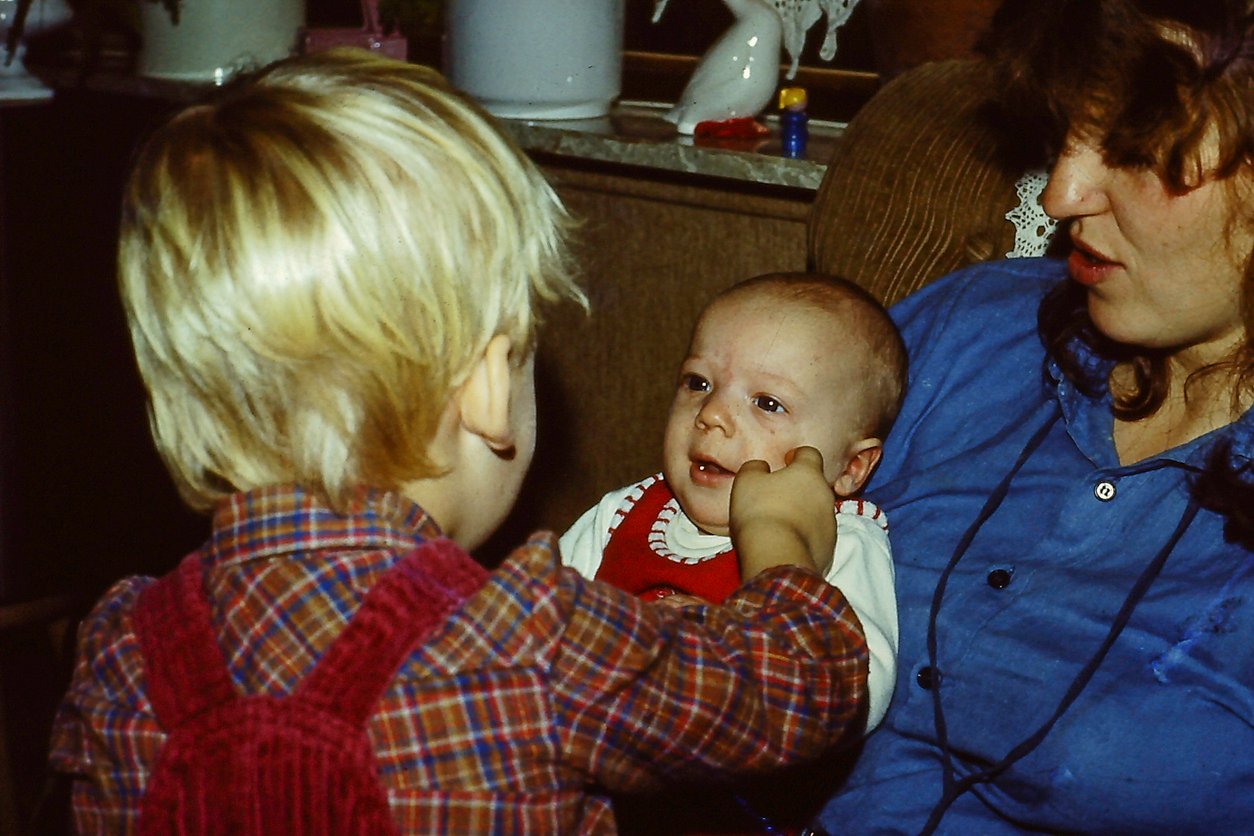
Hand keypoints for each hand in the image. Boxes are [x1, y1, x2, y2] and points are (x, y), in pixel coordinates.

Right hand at [730, 446, 836, 579]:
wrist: (776, 556)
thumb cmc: (760, 511)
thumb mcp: (746, 480)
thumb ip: (755, 468)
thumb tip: (761, 467)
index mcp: (808, 473)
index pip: (810, 454)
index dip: (797, 457)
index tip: (786, 461)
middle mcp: (825, 495)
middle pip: (815, 485)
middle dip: (800, 488)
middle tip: (778, 496)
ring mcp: (830, 523)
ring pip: (817, 511)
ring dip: (803, 513)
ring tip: (780, 523)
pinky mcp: (829, 548)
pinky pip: (817, 536)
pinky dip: (805, 536)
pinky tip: (786, 542)